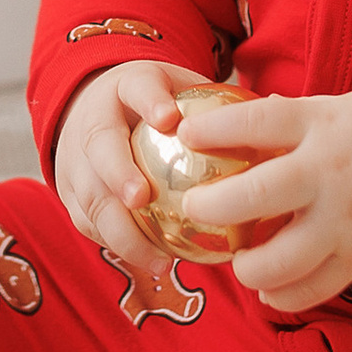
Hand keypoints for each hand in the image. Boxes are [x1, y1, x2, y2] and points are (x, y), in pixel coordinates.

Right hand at [52, 56, 202, 292]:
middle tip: (141, 197)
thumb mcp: (181, 88)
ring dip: (120, 229)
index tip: (170, 117)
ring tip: (158, 257)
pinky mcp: (70, 195)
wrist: (94, 108)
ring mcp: (75, 161)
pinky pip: (89, 223)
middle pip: (99, 146)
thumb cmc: (157, 103)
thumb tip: (281, 108)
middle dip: (117, 172)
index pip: (137, 87)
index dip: (150, 101)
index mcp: (126, 87)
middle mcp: (92, 121)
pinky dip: (118, 246)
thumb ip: (218, 102)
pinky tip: (154, 264)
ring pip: (90, 196)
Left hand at [178, 88, 351, 315]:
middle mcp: (329, 174)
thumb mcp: (347, 106)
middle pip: (255, 196)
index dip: (213, 130)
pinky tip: (269, 288)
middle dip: (212, 207)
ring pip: (280, 260)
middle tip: (193, 209)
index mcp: (324, 125)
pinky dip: (283, 295)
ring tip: (237, 262)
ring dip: (247, 267)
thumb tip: (248, 120)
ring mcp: (346, 221)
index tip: (182, 134)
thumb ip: (299, 119)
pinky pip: (313, 288)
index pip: (256, 123)